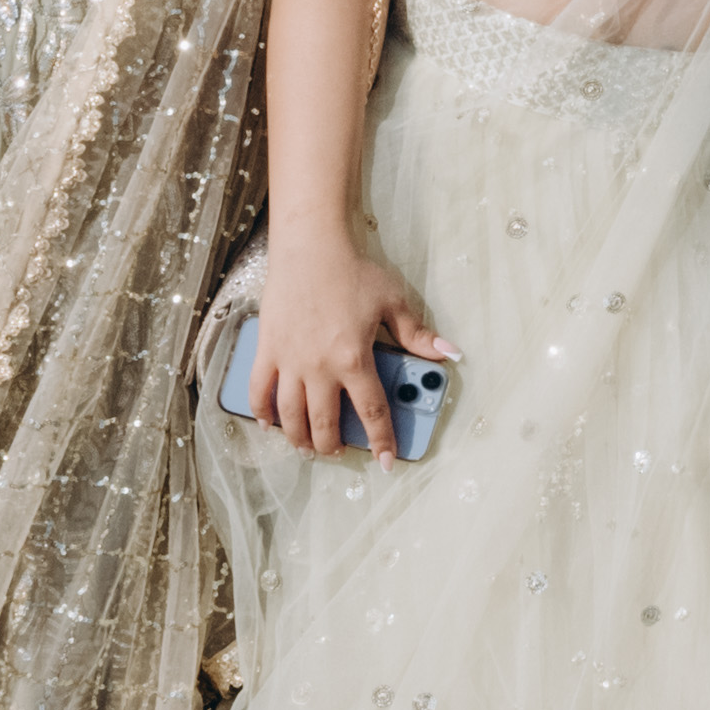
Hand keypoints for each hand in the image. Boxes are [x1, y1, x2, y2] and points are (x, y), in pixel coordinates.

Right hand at [250, 240, 455, 462]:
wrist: (310, 248)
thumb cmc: (353, 272)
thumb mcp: (393, 301)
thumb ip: (417, 335)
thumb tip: (449, 353)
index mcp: (354, 359)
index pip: (371, 411)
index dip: (380, 440)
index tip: (384, 461)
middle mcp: (319, 367)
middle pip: (324, 423)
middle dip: (333, 445)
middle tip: (339, 451)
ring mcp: (289, 361)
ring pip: (290, 415)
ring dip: (299, 438)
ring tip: (308, 448)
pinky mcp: (267, 350)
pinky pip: (259, 391)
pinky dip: (262, 413)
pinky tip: (270, 424)